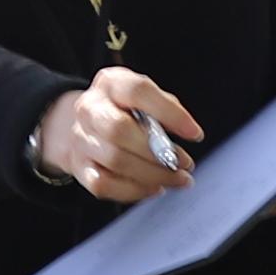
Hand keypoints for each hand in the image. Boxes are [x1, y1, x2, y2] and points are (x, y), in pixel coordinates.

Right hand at [35, 67, 203, 202]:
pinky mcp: (80, 167)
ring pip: (115, 161)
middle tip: (185, 163)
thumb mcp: (144, 98)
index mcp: (110, 83)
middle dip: (158, 151)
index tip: (195, 134)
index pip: (138, 91)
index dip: (170, 113)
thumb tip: (188, 132)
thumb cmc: (125, 111)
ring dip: (154, 175)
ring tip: (178, 179)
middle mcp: (89, 109)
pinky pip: (104, 185)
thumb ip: (165, 109)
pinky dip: (134, 190)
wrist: (86, 126)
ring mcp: (81, 139)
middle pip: (119, 130)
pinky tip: (154, 187)